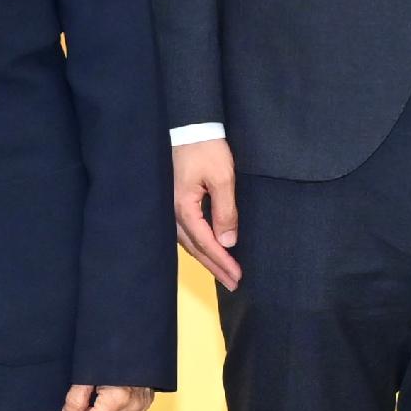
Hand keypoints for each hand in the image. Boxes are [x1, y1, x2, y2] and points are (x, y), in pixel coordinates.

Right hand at [172, 137, 241, 288]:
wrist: (190, 127)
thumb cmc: (207, 150)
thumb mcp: (222, 178)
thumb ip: (226, 211)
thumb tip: (229, 242)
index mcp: (184, 208)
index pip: (205, 243)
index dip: (222, 261)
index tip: (238, 276)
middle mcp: (173, 212)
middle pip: (194, 248)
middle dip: (215, 267)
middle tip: (233, 284)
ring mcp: (172, 208)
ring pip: (188, 242)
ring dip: (206, 259)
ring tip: (223, 274)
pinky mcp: (176, 202)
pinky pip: (186, 233)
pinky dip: (199, 246)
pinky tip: (208, 251)